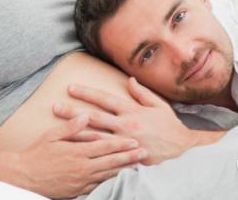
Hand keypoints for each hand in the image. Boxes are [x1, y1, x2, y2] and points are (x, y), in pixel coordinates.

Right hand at [17, 114, 147, 198]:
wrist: (24, 177)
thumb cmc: (37, 154)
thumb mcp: (52, 136)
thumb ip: (71, 126)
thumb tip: (85, 115)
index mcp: (77, 152)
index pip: (104, 146)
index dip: (121, 144)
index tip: (134, 140)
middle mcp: (82, 167)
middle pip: (111, 162)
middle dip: (129, 158)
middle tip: (144, 154)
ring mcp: (81, 181)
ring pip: (107, 175)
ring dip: (124, 171)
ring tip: (138, 167)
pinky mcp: (78, 190)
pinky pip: (99, 186)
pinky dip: (111, 182)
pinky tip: (119, 179)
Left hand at [53, 77, 195, 164]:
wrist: (182, 150)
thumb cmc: (170, 127)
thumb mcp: (158, 105)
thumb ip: (142, 93)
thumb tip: (129, 80)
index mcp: (132, 111)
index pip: (105, 99)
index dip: (87, 93)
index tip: (71, 88)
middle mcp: (125, 126)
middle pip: (94, 117)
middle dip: (73, 112)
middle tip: (54, 107)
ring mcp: (123, 142)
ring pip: (94, 137)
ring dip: (75, 132)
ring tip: (58, 129)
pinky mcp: (125, 157)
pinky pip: (103, 154)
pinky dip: (88, 152)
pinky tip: (75, 150)